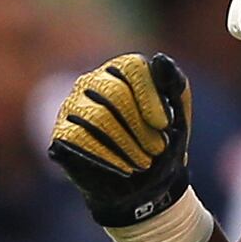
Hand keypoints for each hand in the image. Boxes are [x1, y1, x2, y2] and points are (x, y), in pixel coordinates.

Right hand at [49, 54, 193, 229]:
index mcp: (122, 70)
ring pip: (96, 116)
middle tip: (158, 149)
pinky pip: (78, 138)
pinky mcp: (61, 132)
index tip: (164, 125)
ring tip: (145, 162)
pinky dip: (108, 157)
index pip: (132, 66)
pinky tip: (125, 168)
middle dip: (140, 126)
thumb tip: (161, 58)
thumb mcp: (179, 114)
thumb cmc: (163, 141)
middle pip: (113, 92)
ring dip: (127, 144)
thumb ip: (175, 86)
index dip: (150, 96)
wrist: (147, 183)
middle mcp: (92, 82)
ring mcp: (73, 106)